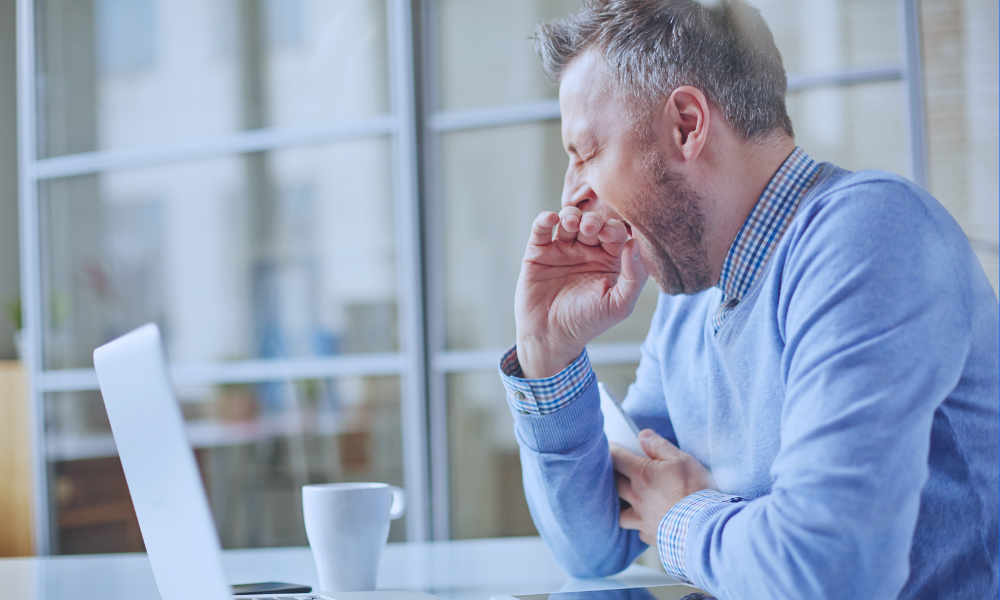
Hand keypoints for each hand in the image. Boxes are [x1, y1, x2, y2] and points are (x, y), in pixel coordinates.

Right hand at [514, 207, 647, 377]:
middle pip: (592, 222)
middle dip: (593, 220)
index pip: (615, 233)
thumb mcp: (619, 305)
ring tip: (572, 223)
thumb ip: (634, 276)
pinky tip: (552, 219)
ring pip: (568, 220)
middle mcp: (586, 251)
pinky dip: (545, 219)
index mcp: (608, 260)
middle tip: (590, 227)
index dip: (613, 228)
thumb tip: (635, 243)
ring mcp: (561, 249)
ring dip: (571, 215)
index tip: (609, 234)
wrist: (551, 337)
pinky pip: (541, 229)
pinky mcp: (538, 252)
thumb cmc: (588, 323)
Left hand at [612, 429, 713, 545]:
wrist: (706, 526)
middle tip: (617, 471)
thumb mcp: (682, 460)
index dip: (612, 451)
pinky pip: (640, 531)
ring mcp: (642, 519)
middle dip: (613, 476)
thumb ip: (659, 446)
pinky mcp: (652, 535)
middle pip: (615, 484)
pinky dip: (642, 526)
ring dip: (624, 506)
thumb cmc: (696, 490)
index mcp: (642, 475)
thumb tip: (642, 436)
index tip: (610, 447)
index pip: (617, 459)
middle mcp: (637, 497)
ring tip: (630, 502)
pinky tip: (650, 522)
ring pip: (621, 513)